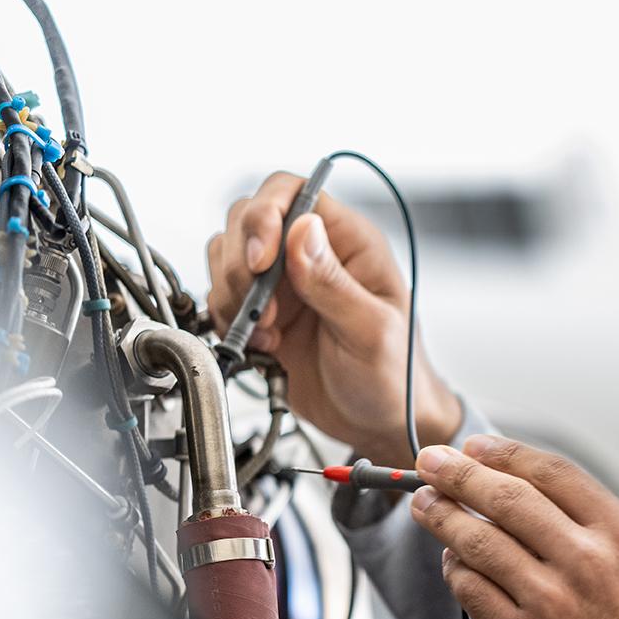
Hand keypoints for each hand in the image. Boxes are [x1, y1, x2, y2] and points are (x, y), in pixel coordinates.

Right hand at [206, 171, 460, 462]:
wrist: (378, 425)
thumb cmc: (395, 376)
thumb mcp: (371, 331)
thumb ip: (333, 283)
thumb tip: (303, 229)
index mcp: (349, 242)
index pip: (293, 193)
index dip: (265, 216)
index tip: (260, 261)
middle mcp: (312, 253)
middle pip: (248, 218)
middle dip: (241, 263)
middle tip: (262, 309)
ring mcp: (285, 282)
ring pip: (228, 256)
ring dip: (233, 295)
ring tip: (267, 332)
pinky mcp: (264, 313)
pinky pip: (223, 296)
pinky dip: (228, 320)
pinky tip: (261, 345)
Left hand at [408, 435, 618, 618]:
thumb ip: (593, 532)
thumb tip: (524, 495)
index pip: (550, 473)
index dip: (503, 454)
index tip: (473, 446)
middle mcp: (588, 559)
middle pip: (505, 497)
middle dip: (457, 473)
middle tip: (428, 461)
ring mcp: (551, 601)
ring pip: (477, 540)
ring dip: (442, 517)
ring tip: (424, 505)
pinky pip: (471, 590)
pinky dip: (455, 571)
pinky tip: (451, 564)